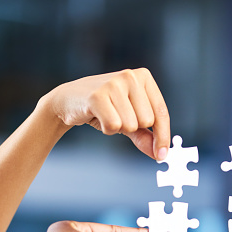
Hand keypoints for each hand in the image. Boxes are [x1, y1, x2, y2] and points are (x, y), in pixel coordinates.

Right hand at [39, 68, 169, 159]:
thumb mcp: (130, 120)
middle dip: (133, 127)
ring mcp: (114, 84)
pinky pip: (114, 126)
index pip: (161, 112)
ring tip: (106, 115)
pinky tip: (98, 117)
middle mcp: (131, 76)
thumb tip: (159, 155)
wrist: (68, 100)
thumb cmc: (104, 108)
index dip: (163, 137)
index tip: (162, 155)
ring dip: (118, 128)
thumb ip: (146, 136)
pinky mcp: (98, 96)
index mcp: (144, 77)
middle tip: (117, 116)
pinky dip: (107, 129)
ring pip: (131, 125)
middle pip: (147, 121)